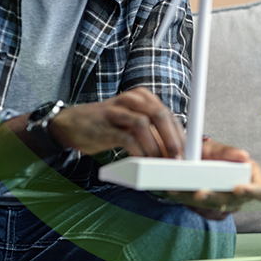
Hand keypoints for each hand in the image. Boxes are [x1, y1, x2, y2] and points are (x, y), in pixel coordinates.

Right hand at [49, 87, 183, 157]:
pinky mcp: (106, 125)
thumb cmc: (109, 125)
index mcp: (143, 97)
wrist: (74, 124)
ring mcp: (117, 110)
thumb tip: (176, 152)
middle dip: (172, 140)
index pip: (168, 115)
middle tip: (177, 159)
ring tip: (160, 163)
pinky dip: (138, 152)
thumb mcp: (133, 123)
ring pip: (144, 125)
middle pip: (160, 115)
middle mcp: (132, 99)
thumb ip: (153, 133)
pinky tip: (142, 163)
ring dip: (155, 147)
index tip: (187, 153)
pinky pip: (127, 138)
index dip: (180, 135)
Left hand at [169, 139, 260, 219]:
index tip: (238, 189)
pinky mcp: (206, 207)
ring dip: (196, 200)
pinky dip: (184, 199)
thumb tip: (243, 156)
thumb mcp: (218, 148)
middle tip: (200, 193)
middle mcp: (240, 194)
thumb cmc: (213, 154)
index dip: (253, 192)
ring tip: (181, 190)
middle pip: (233, 202)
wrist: (193, 160)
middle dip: (215, 197)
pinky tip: (174, 190)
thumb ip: (228, 152)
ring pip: (213, 207)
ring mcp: (224, 203)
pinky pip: (197, 207)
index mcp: (251, 178)